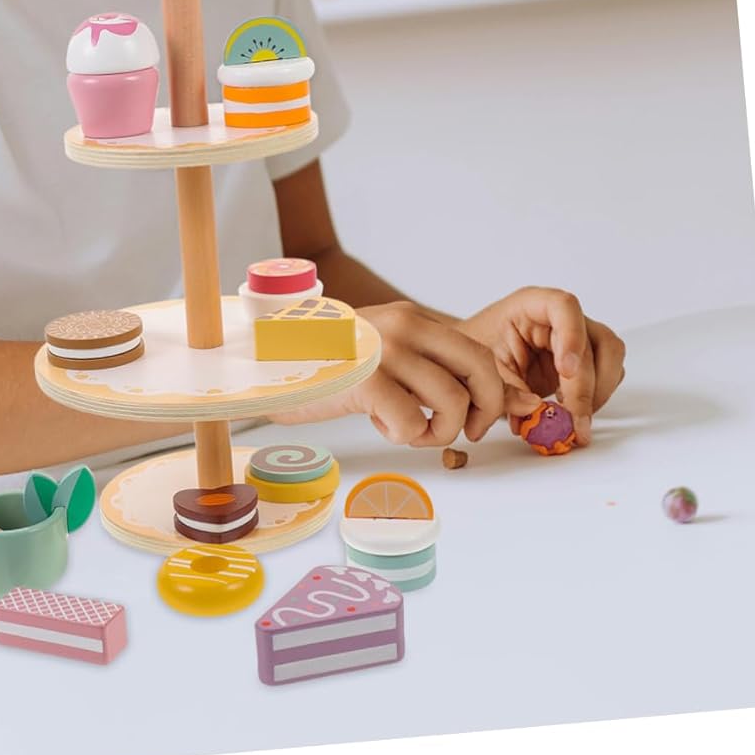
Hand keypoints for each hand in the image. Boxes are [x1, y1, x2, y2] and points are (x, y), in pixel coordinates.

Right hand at [271, 300, 538, 446]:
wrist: (263, 360)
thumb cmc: (324, 365)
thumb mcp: (381, 353)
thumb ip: (425, 367)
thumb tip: (490, 400)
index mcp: (410, 317)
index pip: (477, 351)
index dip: (492, 392)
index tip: (481, 418)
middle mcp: (403, 326)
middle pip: (479, 368)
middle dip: (485, 410)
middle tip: (465, 432)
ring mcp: (384, 351)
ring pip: (451, 402)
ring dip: (438, 432)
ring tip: (409, 430)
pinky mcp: (364, 380)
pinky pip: (411, 423)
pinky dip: (403, 436)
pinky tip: (380, 425)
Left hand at [458, 287, 626, 445]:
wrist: (474, 357)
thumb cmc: (477, 352)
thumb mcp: (484, 369)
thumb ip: (507, 390)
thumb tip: (536, 410)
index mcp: (530, 305)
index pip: (563, 306)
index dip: (572, 336)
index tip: (566, 371)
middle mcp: (559, 317)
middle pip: (595, 339)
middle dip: (586, 385)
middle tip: (572, 416)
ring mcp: (576, 336)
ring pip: (610, 356)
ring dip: (599, 392)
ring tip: (572, 417)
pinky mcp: (584, 360)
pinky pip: (607, 375)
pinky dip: (596, 397)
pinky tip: (572, 411)